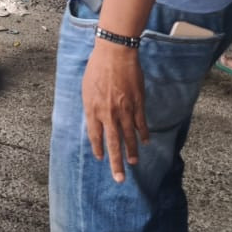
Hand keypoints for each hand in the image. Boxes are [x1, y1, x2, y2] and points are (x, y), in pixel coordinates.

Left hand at [81, 40, 147, 183]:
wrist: (114, 54)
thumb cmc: (97, 68)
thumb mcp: (86, 88)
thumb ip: (91, 106)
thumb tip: (94, 119)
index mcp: (93, 109)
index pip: (95, 136)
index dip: (98, 148)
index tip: (100, 158)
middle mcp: (108, 113)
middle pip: (112, 143)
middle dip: (115, 162)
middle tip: (119, 177)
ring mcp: (124, 109)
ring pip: (129, 136)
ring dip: (131, 151)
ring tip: (133, 162)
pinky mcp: (137, 103)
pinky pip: (141, 123)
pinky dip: (143, 133)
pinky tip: (145, 142)